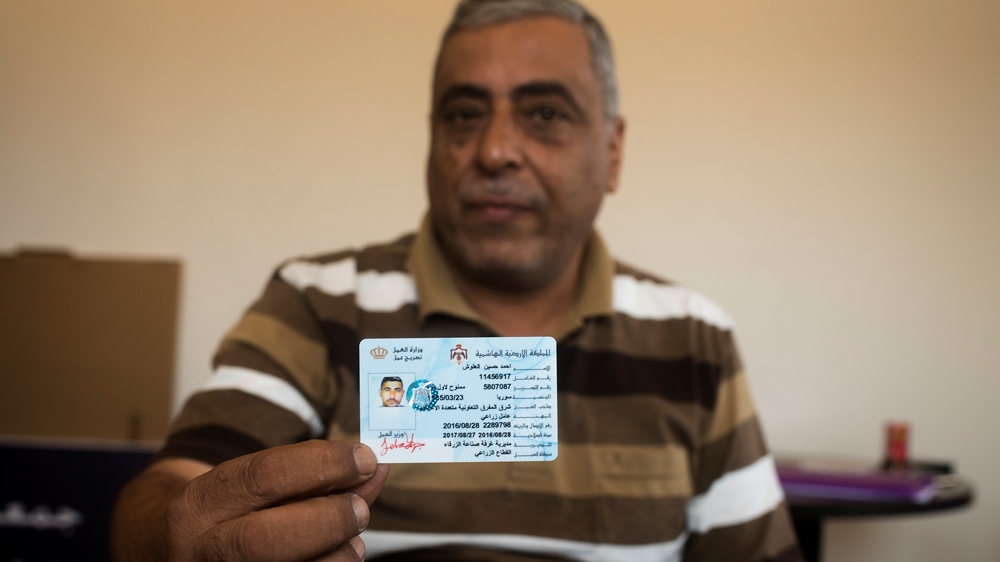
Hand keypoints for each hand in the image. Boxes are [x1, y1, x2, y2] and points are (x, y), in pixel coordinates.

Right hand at [165, 440, 388, 561]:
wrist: (186, 554)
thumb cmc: (236, 514)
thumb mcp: (260, 485)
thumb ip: (315, 474)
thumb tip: (374, 466)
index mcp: (200, 504)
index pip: (263, 477)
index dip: (322, 465)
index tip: (364, 458)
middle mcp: (200, 550)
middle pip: (266, 540)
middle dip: (327, 520)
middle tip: (361, 509)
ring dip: (337, 555)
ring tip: (352, 540)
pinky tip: (337, 557)